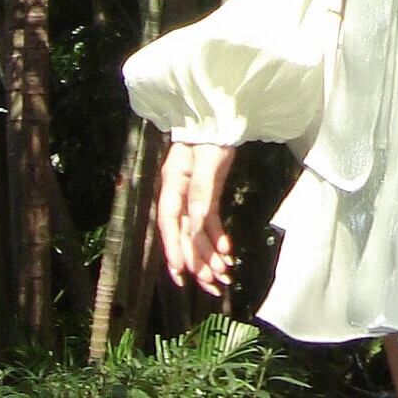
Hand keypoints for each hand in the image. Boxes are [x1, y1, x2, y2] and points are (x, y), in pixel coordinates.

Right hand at [156, 140, 236, 296]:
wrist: (222, 111)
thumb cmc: (213, 128)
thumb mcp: (209, 157)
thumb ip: (202, 189)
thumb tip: (195, 221)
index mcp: (174, 183)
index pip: (170, 222)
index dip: (174, 249)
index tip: (181, 274)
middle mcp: (179, 192)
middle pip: (184, 233)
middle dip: (196, 261)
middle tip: (210, 286)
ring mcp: (192, 194)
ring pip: (197, 231)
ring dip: (209, 254)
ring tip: (223, 276)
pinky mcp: (206, 192)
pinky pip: (209, 221)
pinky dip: (218, 237)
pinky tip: (227, 252)